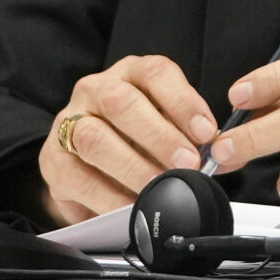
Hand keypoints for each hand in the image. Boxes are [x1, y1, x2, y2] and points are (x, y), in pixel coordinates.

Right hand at [39, 55, 216, 224]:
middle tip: (188, 162)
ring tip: (160, 185)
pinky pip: (79, 178)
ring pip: (95, 138)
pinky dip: (109, 196)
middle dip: (160, 136)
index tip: (206, 131)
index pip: (157, 74)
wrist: (88, 162)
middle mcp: (97, 90)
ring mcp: (69, 122)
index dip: (184, 102)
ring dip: (133, 166)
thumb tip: (226, 156)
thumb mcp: (168, 125)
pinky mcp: (53, 161)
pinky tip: (131, 206)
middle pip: (124, 104)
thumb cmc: (138, 137)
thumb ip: (193, 136)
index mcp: (132, 73)